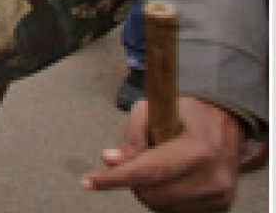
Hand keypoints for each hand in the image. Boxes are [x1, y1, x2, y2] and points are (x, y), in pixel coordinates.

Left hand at [82, 96, 243, 211]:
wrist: (226, 126)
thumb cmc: (185, 115)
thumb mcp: (154, 110)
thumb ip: (131, 134)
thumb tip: (110, 160)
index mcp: (197, 150)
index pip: (147, 171)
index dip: (114, 178)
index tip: (86, 181)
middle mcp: (213, 177)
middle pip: (151, 194)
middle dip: (133, 181)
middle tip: (136, 162)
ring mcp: (219, 196)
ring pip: (160, 207)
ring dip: (148, 190)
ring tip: (159, 166)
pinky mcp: (221, 207)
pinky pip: (175, 212)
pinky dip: (164, 198)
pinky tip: (171, 179)